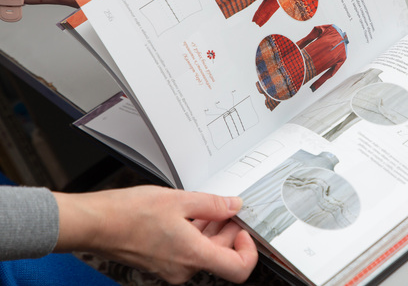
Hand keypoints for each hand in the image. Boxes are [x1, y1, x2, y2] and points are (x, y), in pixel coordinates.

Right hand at [53, 186, 257, 283]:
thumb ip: (213, 205)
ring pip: (204, 253)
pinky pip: (187, 252)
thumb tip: (234, 206)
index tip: (244, 229)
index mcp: (193, 256)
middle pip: (221, 256)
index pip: (239, 269)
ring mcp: (171, 269)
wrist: (95, 224)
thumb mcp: (180, 200)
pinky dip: (195, 234)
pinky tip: (192, 214)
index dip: (249, 249)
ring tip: (211, 208)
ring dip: (212, 232)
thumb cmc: (129, 213)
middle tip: (229, 209)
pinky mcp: (161, 263)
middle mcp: (184, 269)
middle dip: (229, 232)